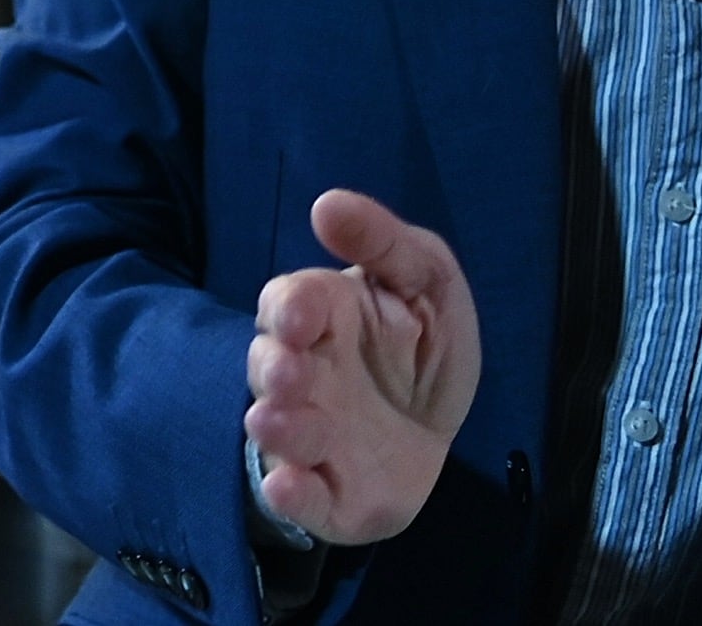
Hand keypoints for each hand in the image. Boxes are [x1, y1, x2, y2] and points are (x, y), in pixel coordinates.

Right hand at [245, 189, 482, 546]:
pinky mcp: (329, 493)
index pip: (289, 304)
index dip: (289, 308)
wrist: (430, 432)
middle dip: (274, 370)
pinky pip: (299, 496)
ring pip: (280, 433)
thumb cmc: (417, 347)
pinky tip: (287, 486)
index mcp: (321, 320)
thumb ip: (384, 242)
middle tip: (288, 374)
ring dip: (278, 428)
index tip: (299, 314)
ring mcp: (312, 437)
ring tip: (278, 423)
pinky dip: (289, 494)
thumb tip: (326, 203)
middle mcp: (304, 377)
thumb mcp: (426, 282)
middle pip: (271, 369)